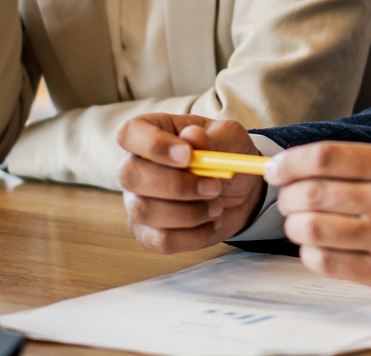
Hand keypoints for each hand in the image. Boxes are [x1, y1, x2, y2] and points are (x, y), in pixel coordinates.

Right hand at [118, 114, 266, 254]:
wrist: (240, 189)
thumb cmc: (226, 154)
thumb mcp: (230, 138)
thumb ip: (213, 138)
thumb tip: (192, 136)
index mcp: (150, 131)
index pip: (130, 133)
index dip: (153, 145)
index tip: (188, 156)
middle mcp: (135, 165)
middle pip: (130, 176)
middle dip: (175, 185)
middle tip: (214, 187)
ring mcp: (137, 201)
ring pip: (144, 211)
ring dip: (189, 212)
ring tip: (217, 205)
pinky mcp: (147, 232)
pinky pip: (160, 240)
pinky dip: (193, 236)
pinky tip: (211, 223)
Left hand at [270, 142, 370, 311]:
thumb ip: (368, 165)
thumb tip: (308, 164)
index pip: (325, 157)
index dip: (289, 162)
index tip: (274, 168)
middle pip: (311, 193)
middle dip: (287, 197)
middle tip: (287, 200)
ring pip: (311, 229)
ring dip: (294, 227)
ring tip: (300, 225)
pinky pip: (326, 262)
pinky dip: (310, 254)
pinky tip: (317, 248)